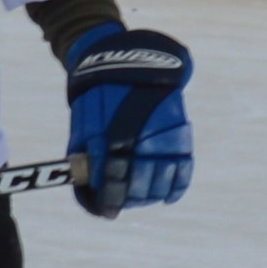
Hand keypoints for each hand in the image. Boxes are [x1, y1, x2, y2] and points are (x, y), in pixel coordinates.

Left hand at [57, 23, 192, 218]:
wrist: (129, 59)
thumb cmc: (99, 96)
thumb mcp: (83, 123)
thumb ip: (87, 156)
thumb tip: (91, 186)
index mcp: (109, 137)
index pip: (112, 181)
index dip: (110, 199)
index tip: (108, 209)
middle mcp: (138, 139)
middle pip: (139, 186)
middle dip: (130, 197)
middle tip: (125, 199)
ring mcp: (161, 136)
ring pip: (161, 181)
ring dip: (151, 194)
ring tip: (143, 195)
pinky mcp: (179, 131)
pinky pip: (183, 167)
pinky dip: (176, 186)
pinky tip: (167, 197)